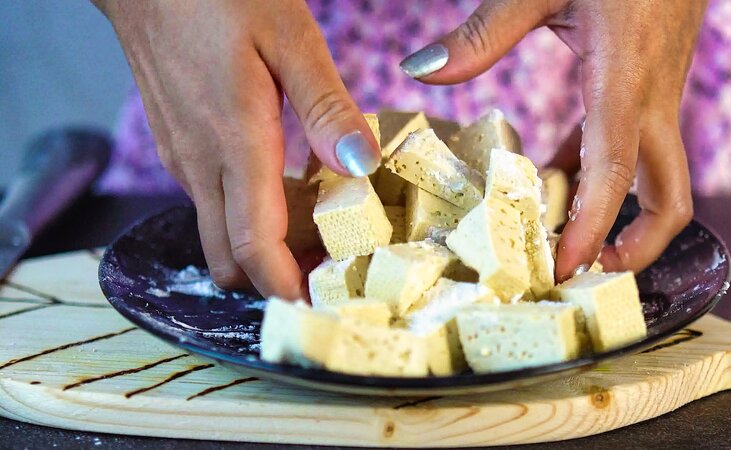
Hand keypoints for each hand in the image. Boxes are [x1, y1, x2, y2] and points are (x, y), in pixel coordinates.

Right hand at [93, 1, 380, 297]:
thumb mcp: (289, 37)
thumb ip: (326, 106)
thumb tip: (362, 166)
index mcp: (234, 143)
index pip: (253, 247)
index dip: (286, 288)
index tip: (320, 307)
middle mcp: (201, 165)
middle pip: (229, 260)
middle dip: (275, 279)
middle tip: (326, 269)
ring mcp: (183, 160)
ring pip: (218, 235)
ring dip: (261, 248)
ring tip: (317, 232)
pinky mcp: (177, 149)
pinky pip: (211, 204)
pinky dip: (245, 217)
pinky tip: (283, 189)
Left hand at [401, 0, 705, 280]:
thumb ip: (482, 34)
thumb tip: (420, 71)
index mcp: (625, 81)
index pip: (615, 172)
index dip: (592, 228)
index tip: (562, 268)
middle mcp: (651, 100)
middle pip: (670, 198)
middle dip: (636, 247)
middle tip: (582, 274)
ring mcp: (657, 95)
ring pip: (656, 177)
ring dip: (617, 216)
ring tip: (559, 240)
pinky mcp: (648, 85)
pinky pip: (630, 144)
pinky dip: (597, 170)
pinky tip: (554, 175)